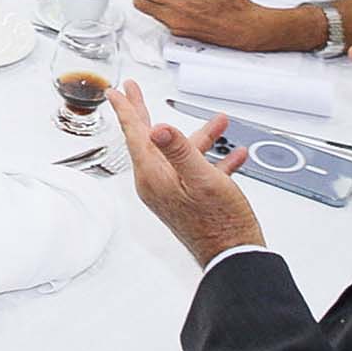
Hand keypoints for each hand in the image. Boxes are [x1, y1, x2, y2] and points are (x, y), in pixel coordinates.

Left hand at [110, 82, 263, 266]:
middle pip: (149, 140)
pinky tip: (234, 154)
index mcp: (154, 176)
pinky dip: (216, 159)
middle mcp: (158, 183)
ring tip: (219, 122)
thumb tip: (158, 129)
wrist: (235, 259)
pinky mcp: (190, 200)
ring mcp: (174, 192)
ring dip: (201, 137)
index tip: (115, 92)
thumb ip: (180, 151)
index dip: (126, 109)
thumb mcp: (202, 179)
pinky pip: (199, 171)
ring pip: (182, 154)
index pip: (135, 135)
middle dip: (143, 112)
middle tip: (133, 91)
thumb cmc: (220, 224)